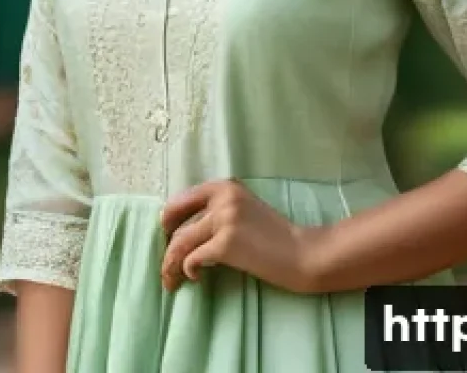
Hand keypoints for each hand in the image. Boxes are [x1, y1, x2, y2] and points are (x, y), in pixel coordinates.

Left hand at [159, 178, 325, 293]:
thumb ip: (217, 210)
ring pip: (180, 242)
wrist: (300, 253)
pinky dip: (188, 270)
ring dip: (171, 264)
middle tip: (166, 267)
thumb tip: (182, 229)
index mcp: (225, 186)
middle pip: (177, 224)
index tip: (166, 237)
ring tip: (172, 280)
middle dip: (166, 248)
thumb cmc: (273, 235)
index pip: (181, 200)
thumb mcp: (243, 209)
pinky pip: (193, 258)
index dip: (168, 221)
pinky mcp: (227, 243)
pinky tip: (195, 277)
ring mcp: (224, 219)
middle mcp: (222, 197)